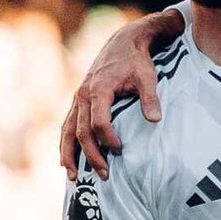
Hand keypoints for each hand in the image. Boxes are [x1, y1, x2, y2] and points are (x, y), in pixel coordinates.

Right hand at [59, 9, 185, 179]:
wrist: (123, 42)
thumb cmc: (137, 61)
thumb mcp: (147, 76)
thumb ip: (150, 98)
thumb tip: (155, 120)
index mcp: (99, 89)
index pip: (98, 122)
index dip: (108, 139)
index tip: (120, 150)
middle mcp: (83, 94)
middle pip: (81, 131)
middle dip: (91, 155)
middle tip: (104, 175)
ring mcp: (77, 98)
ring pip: (67, 130)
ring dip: (69, 154)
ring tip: (73, 177)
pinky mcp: (78, 101)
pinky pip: (67, 125)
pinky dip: (65, 144)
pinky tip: (66, 161)